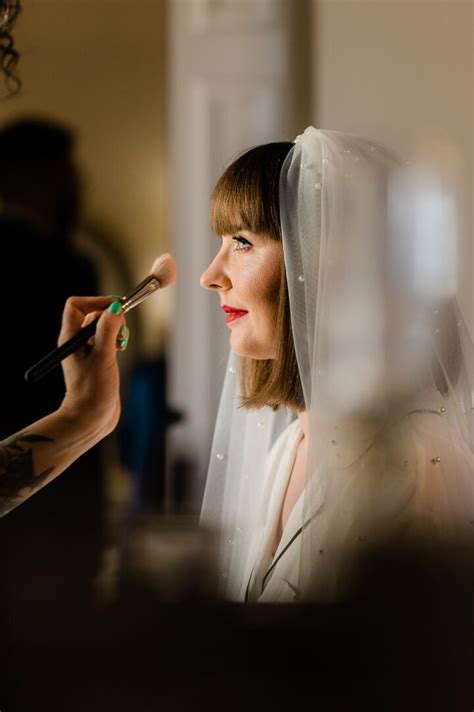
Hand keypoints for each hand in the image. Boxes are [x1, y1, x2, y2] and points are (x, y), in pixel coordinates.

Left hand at [57, 297, 127, 437]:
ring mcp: (87, 351)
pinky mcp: (98, 360)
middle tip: (120, 333)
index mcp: (70, 338)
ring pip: (103, 327)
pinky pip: (108, 340)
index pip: (77, 305)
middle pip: (94, 314)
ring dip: (116, 330)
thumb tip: (115, 308)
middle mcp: (76, 342)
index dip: (96, 302)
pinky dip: (117, 341)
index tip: (115, 309)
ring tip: (120, 346)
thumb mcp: (103, 356)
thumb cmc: (92, 391)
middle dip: (111, 318)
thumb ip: (109, 330)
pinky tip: (120, 352)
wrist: (91, 419)